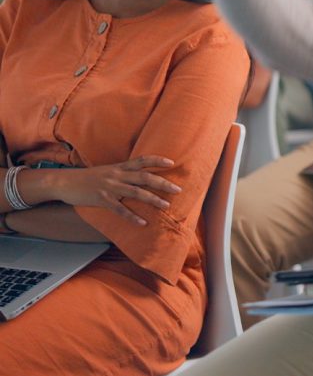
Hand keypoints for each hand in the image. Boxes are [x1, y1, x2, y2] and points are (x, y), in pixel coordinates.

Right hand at [50, 156, 180, 225]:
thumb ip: (123, 173)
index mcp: (120, 167)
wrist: (64, 181)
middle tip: (178, 189)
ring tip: (166, 205)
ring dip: (153, 199)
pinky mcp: (102, 199)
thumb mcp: (107, 171)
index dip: (157, 160)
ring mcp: (110, 187)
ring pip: (136, 193)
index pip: (142, 160)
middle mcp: (118, 175)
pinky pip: (120, 209)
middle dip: (163, 183)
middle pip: (145, 177)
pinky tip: (143, 223)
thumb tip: (139, 178)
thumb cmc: (88, 178)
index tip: (172, 163)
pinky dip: (132, 216)